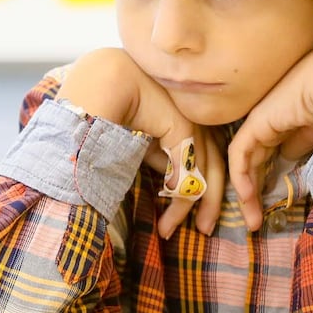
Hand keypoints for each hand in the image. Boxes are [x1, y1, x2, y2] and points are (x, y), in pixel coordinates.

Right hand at [57, 48, 225, 238]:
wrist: (98, 81)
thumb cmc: (112, 106)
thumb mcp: (141, 139)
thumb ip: (161, 156)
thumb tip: (175, 188)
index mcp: (187, 113)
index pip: (208, 152)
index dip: (205, 185)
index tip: (198, 215)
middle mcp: (194, 115)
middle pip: (213, 162)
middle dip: (212, 200)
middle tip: (206, 229)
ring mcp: (191, 118)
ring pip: (205, 170)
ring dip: (190, 206)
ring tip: (170, 230)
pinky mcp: (181, 125)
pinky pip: (189, 169)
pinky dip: (181, 196)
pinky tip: (167, 216)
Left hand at [227, 42, 312, 230]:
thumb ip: (308, 141)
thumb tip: (291, 157)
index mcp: (302, 110)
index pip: (283, 144)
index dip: (279, 174)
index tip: (281, 205)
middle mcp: (281, 111)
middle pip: (263, 155)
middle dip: (259, 190)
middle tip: (259, 222)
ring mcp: (267, 115)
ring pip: (249, 158)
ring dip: (249, 192)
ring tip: (254, 222)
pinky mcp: (256, 121)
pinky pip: (240, 153)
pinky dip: (242, 178)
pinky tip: (248, 200)